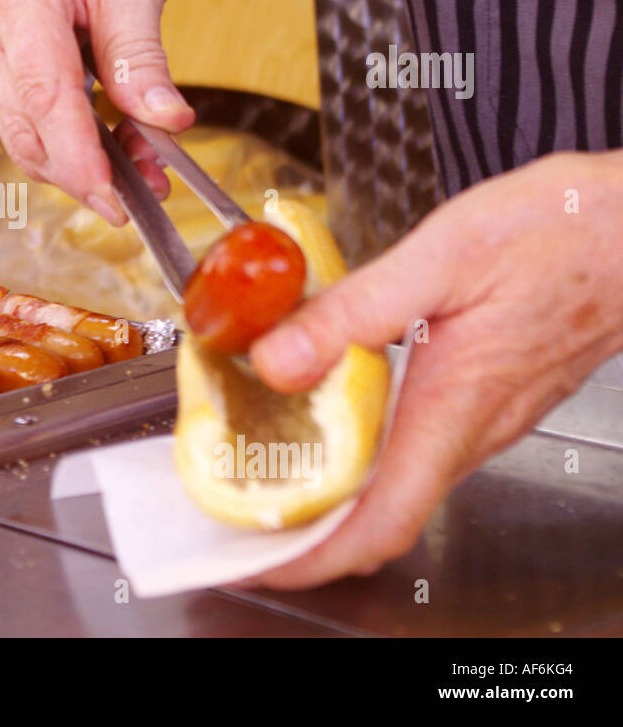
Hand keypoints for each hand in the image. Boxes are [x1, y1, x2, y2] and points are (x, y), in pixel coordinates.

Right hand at [0, 0, 370, 224]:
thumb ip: (142, 52)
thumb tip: (164, 118)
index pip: (41, 90)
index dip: (73, 151)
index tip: (109, 195)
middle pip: (25, 124)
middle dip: (82, 172)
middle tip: (140, 201)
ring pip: (24, 135)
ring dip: (82, 166)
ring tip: (147, 172)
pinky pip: (30, 125)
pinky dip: (75, 148)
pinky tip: (122, 151)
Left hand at [245, 151, 622, 587]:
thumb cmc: (560, 234)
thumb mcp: (441, 256)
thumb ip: (353, 312)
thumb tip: (276, 360)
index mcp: (453, 405)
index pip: (381, 519)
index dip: (315, 555)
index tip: (258, 564)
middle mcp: (471, 426)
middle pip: (381, 514)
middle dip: (307, 534)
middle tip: (239, 522)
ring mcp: (485, 416)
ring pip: (399, 482)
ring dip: (334, 495)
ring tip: (266, 478)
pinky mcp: (488, 394)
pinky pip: (417, 445)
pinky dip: (364, 454)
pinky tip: (330, 421)